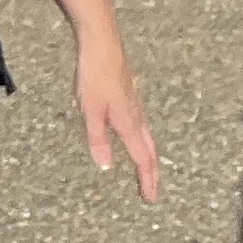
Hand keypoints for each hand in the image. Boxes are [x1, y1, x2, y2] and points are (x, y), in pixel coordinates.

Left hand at [74, 18, 159, 202]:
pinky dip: (143, 141)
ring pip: (147, 138)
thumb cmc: (94, 76)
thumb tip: (106, 167)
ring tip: (149, 172)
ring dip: (149, 158)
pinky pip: (141, 126)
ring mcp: (135, 105)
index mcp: (128, 122)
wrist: (102, 44)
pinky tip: (136, 139)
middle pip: (149, 151)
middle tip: (152, 193)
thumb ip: (98, 139)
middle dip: (151, 174)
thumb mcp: (90, 110)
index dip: (146, 180)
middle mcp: (136, 116)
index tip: (150, 198)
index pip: (141, 158)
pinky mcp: (129, 96)